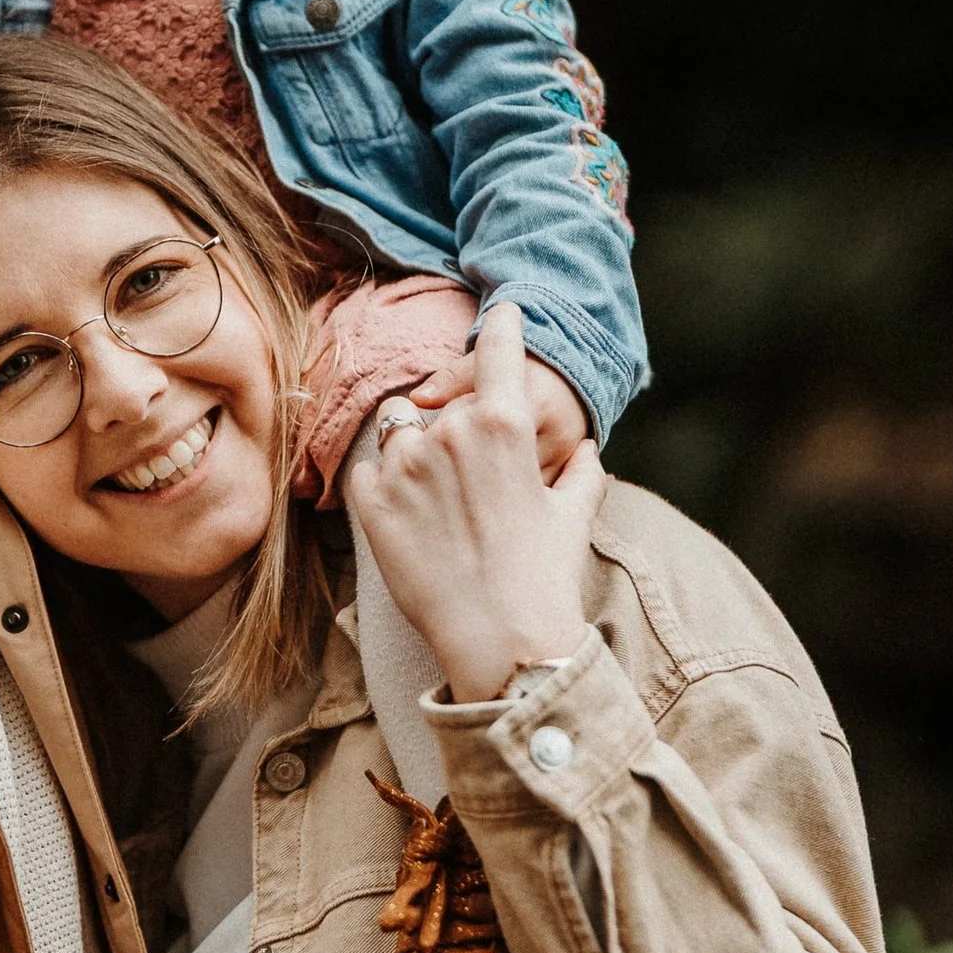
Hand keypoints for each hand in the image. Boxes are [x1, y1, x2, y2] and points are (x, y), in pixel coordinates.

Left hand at [348, 301, 606, 701]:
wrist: (502, 639)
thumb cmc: (544, 576)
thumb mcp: (573, 515)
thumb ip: (581, 472)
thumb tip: (586, 452)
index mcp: (504, 425)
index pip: (500, 352)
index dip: (503, 328)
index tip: (501, 313)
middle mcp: (449, 434)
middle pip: (437, 403)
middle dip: (448, 428)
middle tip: (464, 480)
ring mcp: (405, 467)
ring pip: (397, 433)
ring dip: (411, 455)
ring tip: (433, 503)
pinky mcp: (372, 505)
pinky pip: (365, 474)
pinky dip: (380, 488)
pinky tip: (406, 519)